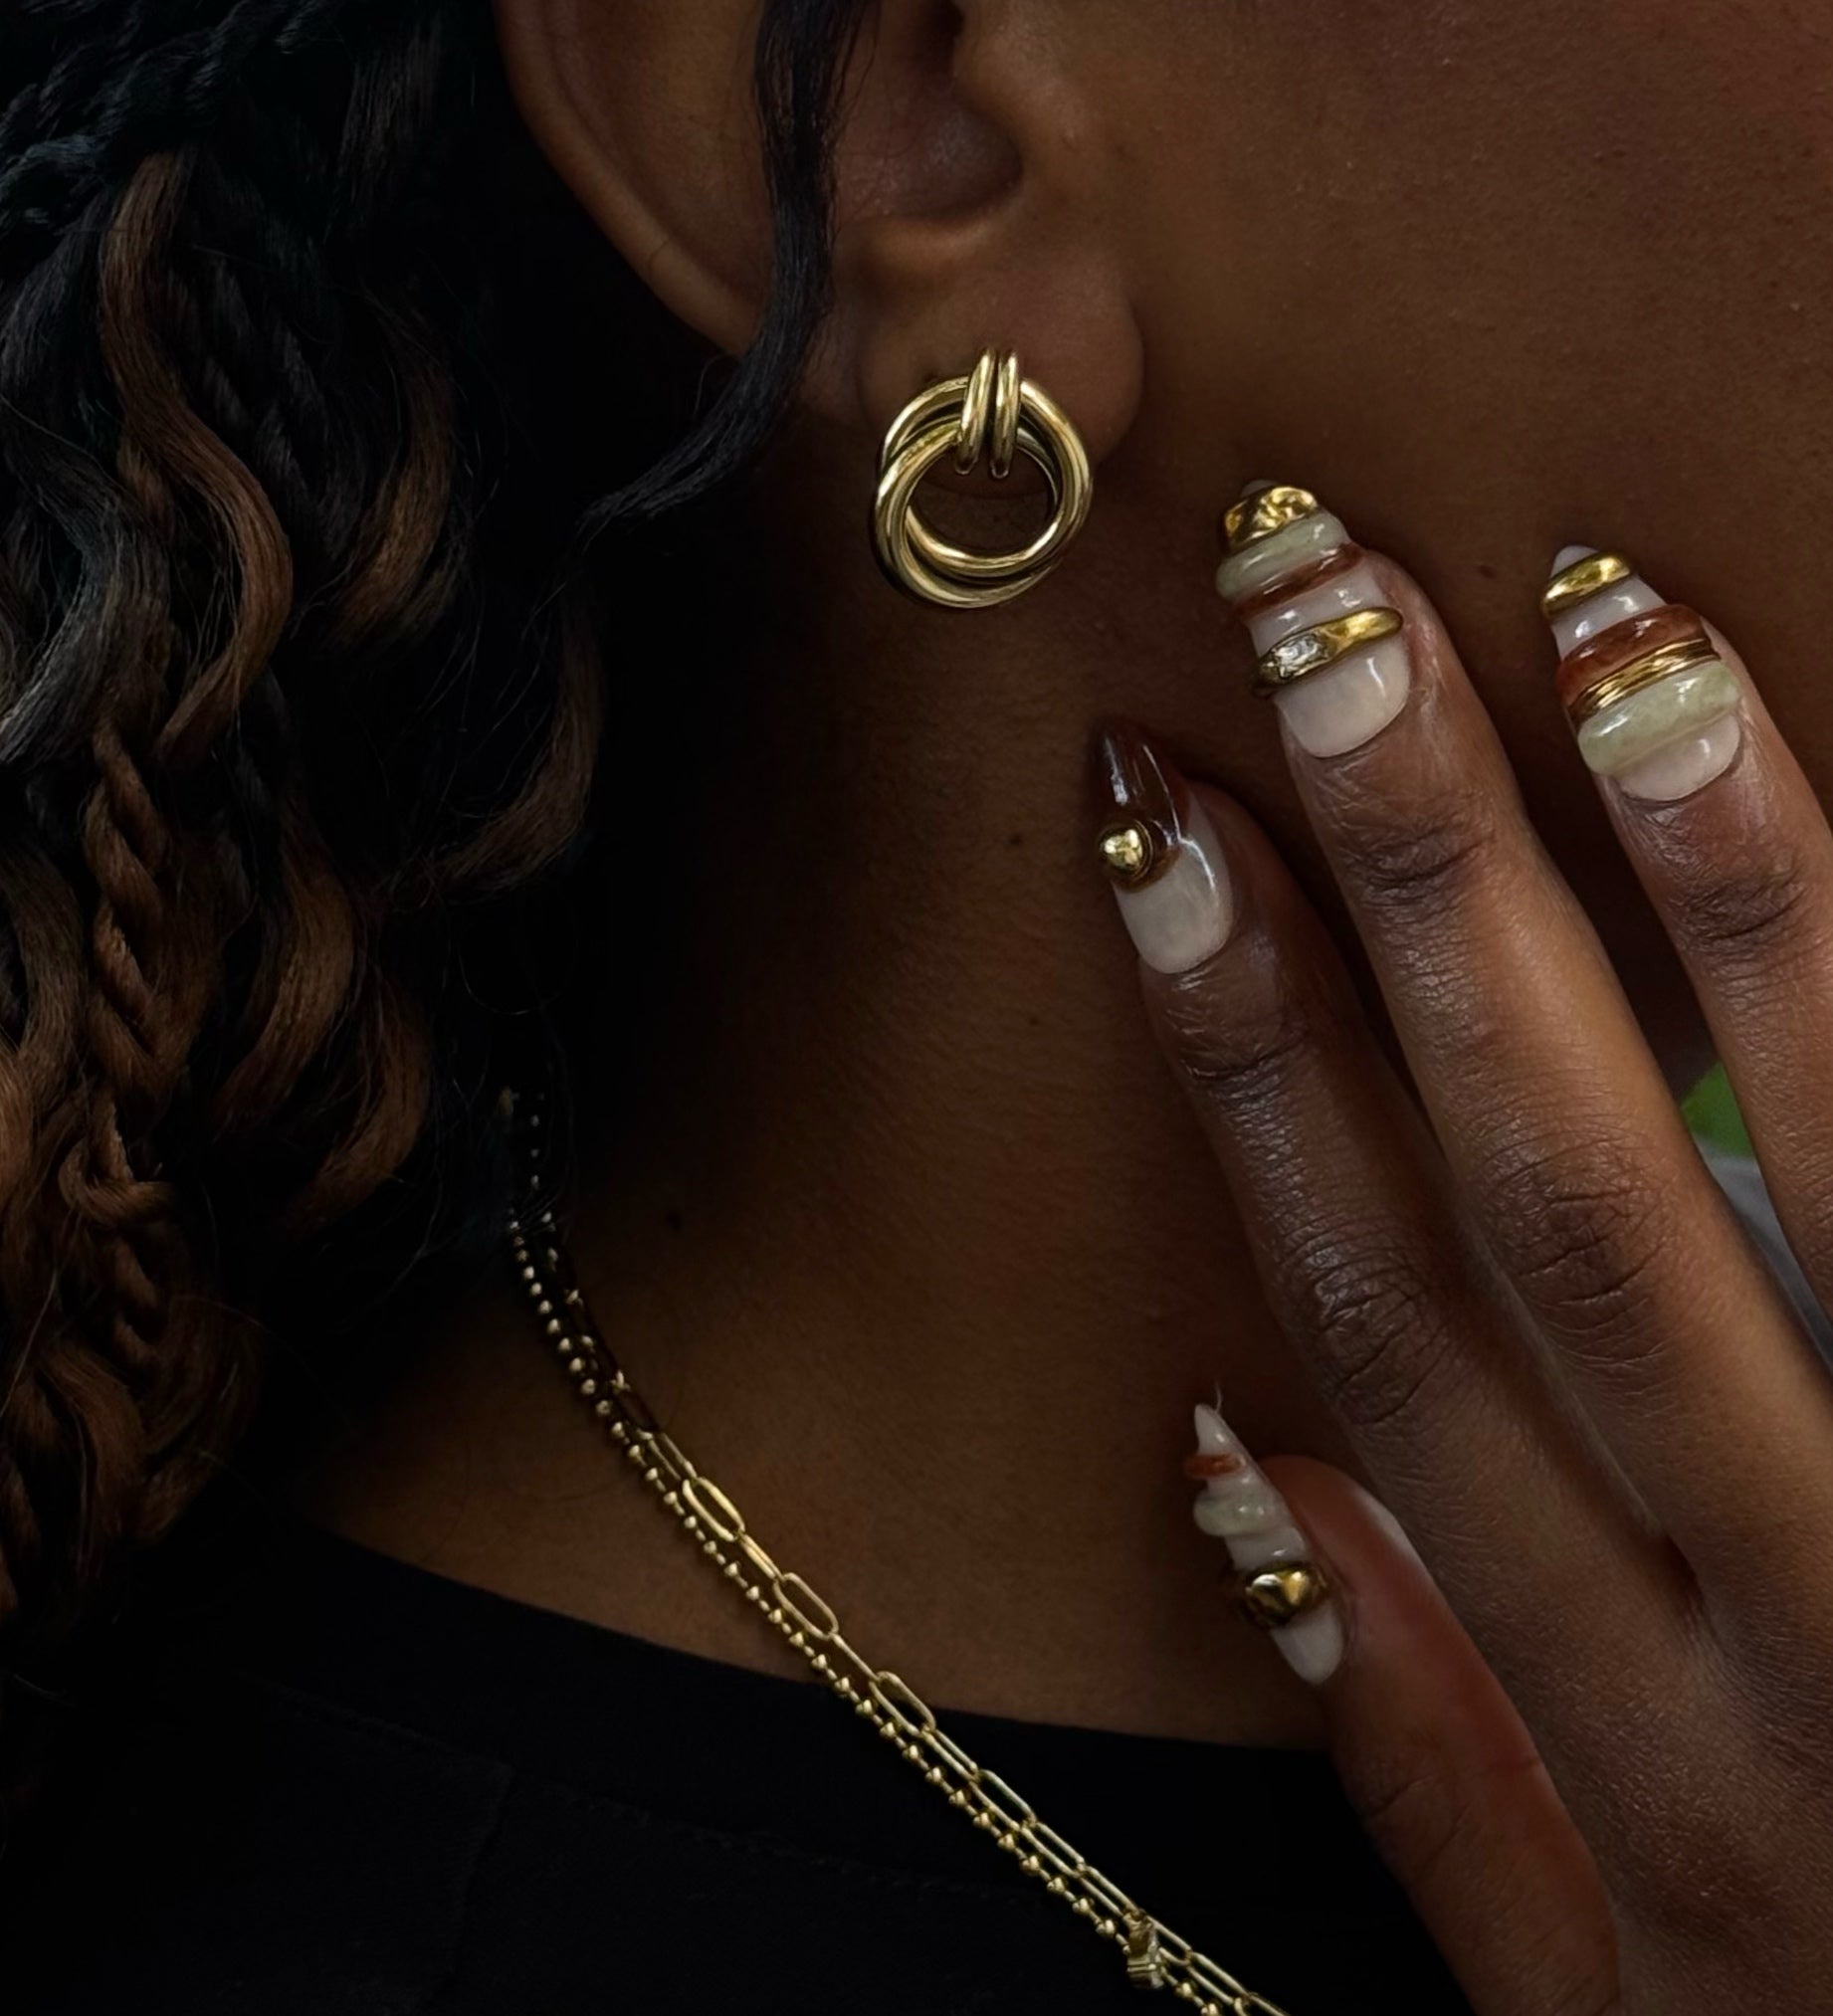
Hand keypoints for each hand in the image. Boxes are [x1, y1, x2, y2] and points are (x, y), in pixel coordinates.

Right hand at [1099, 493, 1832, 2013]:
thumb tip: (1245, 1468)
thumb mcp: (1598, 2015)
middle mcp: (1795, 1647)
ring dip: (1718, 904)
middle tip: (1333, 613)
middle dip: (1420, 894)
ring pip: (1822, 1188)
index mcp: (1626, 1757)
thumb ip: (1419, 1762)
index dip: (1246, 1060)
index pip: (1377, 1320)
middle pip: (1556, 1204)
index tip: (1157, 828)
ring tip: (1621, 636)